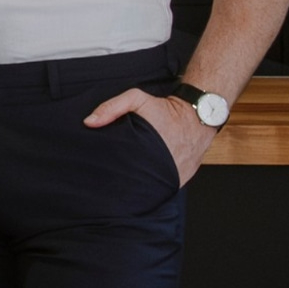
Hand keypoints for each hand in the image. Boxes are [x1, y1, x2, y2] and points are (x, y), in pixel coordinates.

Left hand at [83, 87, 215, 186]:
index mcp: (146, 150)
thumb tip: (89, 122)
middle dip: (122, 180)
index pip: (122, 167)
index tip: (99, 170)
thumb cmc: (167, 109)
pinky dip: (155, 186)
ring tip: (125, 184)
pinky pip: (164, 188)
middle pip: (135, 180)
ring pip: (150, 187)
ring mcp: (173, 176)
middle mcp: (162, 167)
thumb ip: (111, 108)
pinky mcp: (182, 179)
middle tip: (109, 178)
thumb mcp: (136, 99)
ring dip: (139, 185)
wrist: (199, 115)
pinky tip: (145, 183)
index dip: (110, 170)